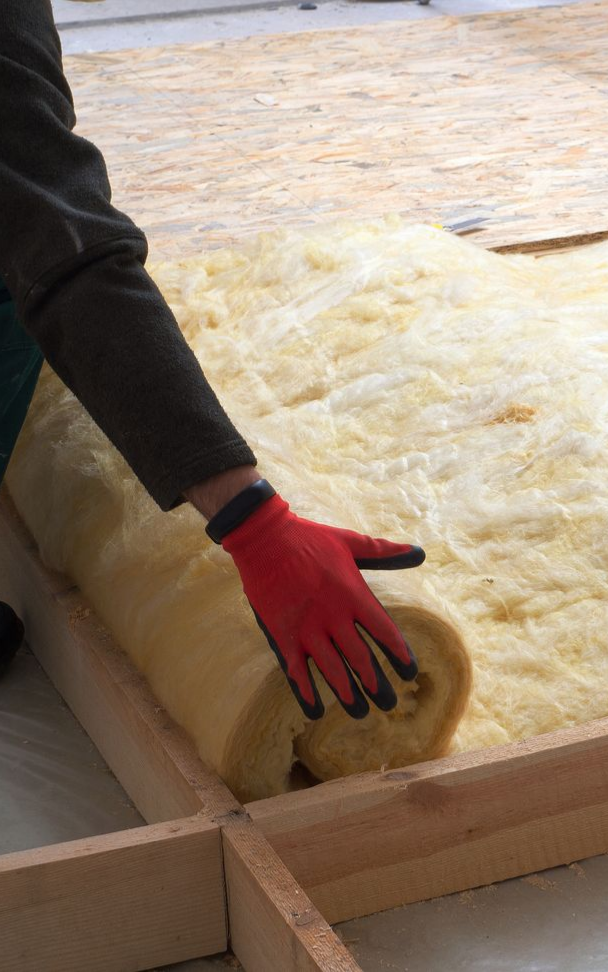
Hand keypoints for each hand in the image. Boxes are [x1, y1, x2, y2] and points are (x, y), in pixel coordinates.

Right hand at [221, 493, 424, 719]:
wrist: (264, 537)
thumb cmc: (310, 538)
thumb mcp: (350, 541)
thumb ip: (384, 551)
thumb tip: (419, 552)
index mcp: (353, 594)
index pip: (384, 631)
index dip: (399, 654)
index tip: (410, 672)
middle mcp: (333, 615)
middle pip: (361, 658)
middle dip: (376, 683)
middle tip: (389, 704)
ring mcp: (306, 627)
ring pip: (332, 669)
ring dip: (347, 694)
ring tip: (360, 712)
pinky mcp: (282, 633)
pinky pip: (296, 670)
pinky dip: (305, 691)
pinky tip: (314, 710)